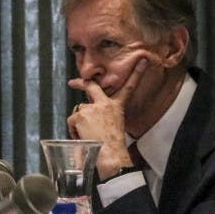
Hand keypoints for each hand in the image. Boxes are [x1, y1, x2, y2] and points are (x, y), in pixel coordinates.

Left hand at [67, 50, 149, 179]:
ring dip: (78, 122)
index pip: (129, 87)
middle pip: (92, 87)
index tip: (143, 60)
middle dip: (81, 83)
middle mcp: (105, 104)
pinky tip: (82, 137)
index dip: (137, 73)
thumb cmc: (113, 146)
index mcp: (117, 107)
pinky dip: (73, 130)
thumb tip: (91, 118)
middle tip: (72, 83)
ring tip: (87, 135)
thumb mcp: (114, 127)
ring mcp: (92, 107)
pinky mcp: (81, 113)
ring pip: (78, 111)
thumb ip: (104, 118)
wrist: (109, 153)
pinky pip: (71, 121)